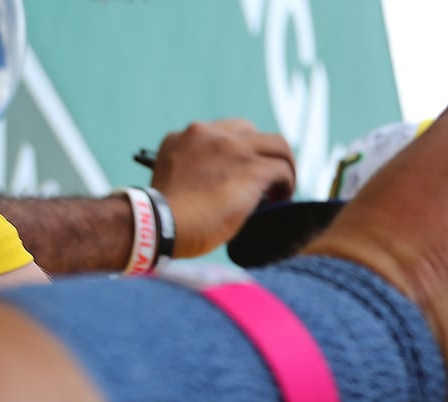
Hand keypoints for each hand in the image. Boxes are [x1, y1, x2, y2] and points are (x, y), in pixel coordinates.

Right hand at [150, 119, 295, 257]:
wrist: (159, 223)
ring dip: (284, 165)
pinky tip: (281, 198)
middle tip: (267, 180)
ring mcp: (231, 148)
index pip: (222, 133)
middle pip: (252, 131)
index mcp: (184, 137)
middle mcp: (207, 134)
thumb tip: (225, 187)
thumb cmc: (164, 217)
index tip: (241, 174)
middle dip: (263, 153)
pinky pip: (282, 168)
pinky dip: (288, 183)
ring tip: (282, 189)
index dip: (238, 152)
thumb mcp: (175, 180)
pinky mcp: (250, 167)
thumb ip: (197, 172)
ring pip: (277, 144)